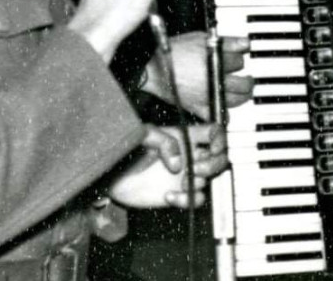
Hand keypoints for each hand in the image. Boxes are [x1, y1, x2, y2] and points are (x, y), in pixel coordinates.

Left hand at [108, 125, 226, 208]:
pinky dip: (187, 200)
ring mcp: (184, 175)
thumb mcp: (143, 136)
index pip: (213, 132)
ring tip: (181, 182)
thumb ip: (163, 141)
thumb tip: (178, 163)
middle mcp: (188, 156)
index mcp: (184, 137)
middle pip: (219, 157)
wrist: (112, 176)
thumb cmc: (127, 149)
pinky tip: (169, 196)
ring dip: (199, 182)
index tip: (213, 147)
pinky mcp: (178, 194)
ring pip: (209, 179)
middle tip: (196, 168)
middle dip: (213, 164)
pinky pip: (195, 199)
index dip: (220, 138)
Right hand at [143, 31, 252, 118]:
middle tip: (247, 79)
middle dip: (247, 80)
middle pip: (243, 84)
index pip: (240, 61)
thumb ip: (227, 41)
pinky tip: (226, 108)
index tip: (237, 57)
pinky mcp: (199, 108)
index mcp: (215, 61)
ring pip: (236, 100)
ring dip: (242, 96)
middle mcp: (214, 80)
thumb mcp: (200, 38)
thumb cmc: (174, 52)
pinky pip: (218, 115)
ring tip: (241, 92)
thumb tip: (246, 43)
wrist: (153, 69)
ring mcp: (208, 96)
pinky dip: (225, 114)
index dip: (240, 58)